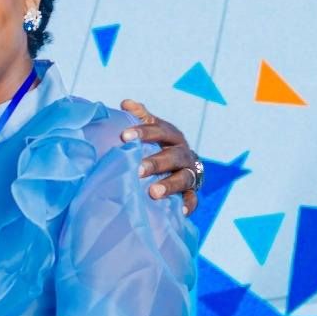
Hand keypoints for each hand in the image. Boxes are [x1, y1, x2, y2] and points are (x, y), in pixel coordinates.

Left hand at [120, 99, 200, 214]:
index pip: (159, 130)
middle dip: (156, 163)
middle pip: (173, 156)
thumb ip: (140, 116)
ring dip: (169, 185)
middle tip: (138, 170)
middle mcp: (183, 153)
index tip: (124, 136)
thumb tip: (126, 103)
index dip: (143, 132)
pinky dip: (188, 204)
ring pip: (184, 178)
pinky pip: (193, 199)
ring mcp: (190, 173)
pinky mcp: (192, 192)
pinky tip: (179, 212)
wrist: (183, 165)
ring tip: (153, 193)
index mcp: (172, 136)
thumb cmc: (159, 145)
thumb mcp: (152, 129)